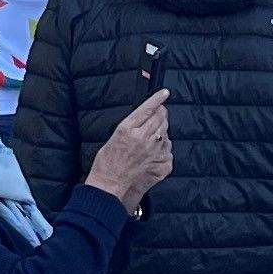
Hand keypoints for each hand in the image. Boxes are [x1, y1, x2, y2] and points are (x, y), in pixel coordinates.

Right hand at [87, 89, 174, 213]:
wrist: (109, 181)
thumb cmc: (107, 160)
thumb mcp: (114, 135)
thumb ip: (130, 125)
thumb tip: (143, 116)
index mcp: (126, 128)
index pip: (147, 109)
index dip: (158, 99)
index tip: (165, 92)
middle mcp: (140, 137)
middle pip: (159, 117)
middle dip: (161, 111)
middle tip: (160, 109)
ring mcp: (150, 148)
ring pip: (164, 128)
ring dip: (163, 123)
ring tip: (158, 123)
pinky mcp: (154, 158)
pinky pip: (165, 143)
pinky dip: (164, 138)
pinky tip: (158, 139)